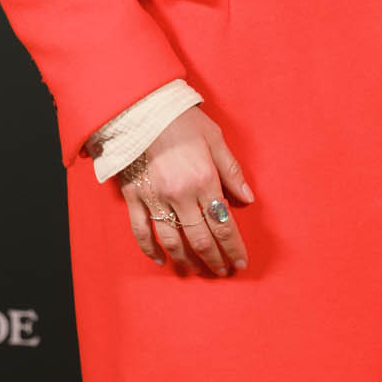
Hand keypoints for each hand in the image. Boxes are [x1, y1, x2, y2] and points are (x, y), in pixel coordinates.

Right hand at [120, 110, 254, 276]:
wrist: (141, 110)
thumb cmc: (182, 120)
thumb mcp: (215, 139)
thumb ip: (231, 172)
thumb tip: (247, 199)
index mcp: (204, 180)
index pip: (223, 225)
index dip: (233, 248)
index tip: (240, 263)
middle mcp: (180, 195)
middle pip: (200, 239)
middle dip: (214, 259)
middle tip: (222, 271)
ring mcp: (155, 199)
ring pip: (172, 241)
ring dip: (186, 260)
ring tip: (196, 270)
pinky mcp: (134, 198)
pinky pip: (141, 231)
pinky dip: (150, 249)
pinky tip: (160, 259)